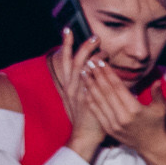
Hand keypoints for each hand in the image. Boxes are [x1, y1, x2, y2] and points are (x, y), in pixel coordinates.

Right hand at [52, 31, 107, 161]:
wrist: (85, 135)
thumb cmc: (88, 116)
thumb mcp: (82, 96)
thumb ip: (87, 82)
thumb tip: (93, 70)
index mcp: (69, 84)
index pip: (66, 60)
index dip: (66, 44)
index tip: (68, 30)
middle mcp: (71, 86)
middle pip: (73, 60)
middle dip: (81, 45)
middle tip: (93, 35)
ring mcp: (78, 92)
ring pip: (80, 68)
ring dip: (89, 54)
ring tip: (99, 44)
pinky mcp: (86, 99)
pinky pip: (88, 81)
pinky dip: (93, 70)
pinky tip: (100, 62)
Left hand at [80, 62, 165, 159]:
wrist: (152, 146)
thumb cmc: (158, 124)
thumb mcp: (162, 109)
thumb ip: (158, 94)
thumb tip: (157, 81)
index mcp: (135, 110)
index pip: (118, 87)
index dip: (108, 74)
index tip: (101, 62)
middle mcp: (122, 117)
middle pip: (106, 92)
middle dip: (97, 75)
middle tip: (89, 62)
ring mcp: (114, 124)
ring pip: (98, 100)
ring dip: (90, 85)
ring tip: (84, 72)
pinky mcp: (109, 129)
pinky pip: (96, 111)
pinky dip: (90, 99)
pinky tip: (85, 89)